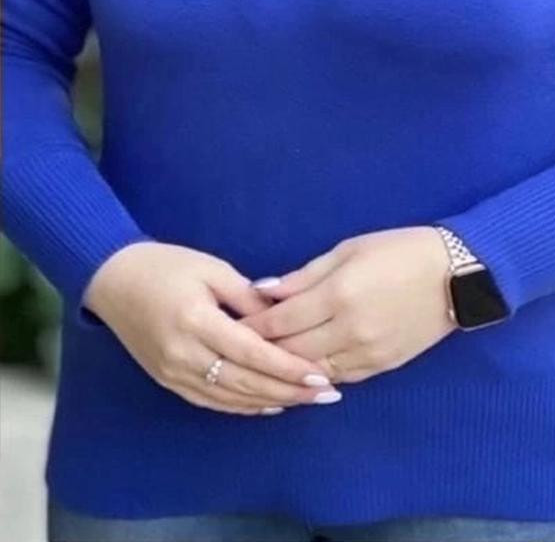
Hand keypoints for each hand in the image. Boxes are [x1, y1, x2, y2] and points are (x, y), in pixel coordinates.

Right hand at [82, 241, 339, 414]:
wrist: (113, 279)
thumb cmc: (166, 265)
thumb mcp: (211, 269)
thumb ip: (248, 297)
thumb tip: (283, 317)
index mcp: (196, 322)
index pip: (251, 353)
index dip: (287, 368)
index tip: (319, 375)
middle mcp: (184, 355)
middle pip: (245, 382)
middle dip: (289, 391)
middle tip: (325, 394)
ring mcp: (174, 373)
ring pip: (231, 398)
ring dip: (271, 402)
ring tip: (306, 401)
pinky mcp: (168, 381)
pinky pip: (212, 402)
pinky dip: (243, 406)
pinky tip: (269, 405)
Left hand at [240, 226, 456, 383]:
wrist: (457, 274)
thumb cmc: (399, 249)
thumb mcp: (349, 250)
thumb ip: (304, 275)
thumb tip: (263, 291)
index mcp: (338, 294)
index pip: (280, 321)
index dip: (250, 325)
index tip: (228, 325)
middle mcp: (349, 329)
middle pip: (290, 352)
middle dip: (259, 351)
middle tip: (234, 348)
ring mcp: (367, 353)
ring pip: (311, 372)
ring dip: (284, 369)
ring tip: (260, 362)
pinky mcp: (382, 366)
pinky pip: (338, 378)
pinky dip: (314, 375)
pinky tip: (299, 371)